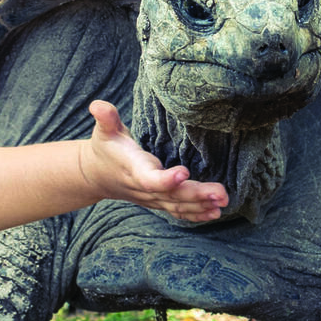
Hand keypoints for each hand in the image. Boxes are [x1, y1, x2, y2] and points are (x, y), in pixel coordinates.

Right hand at [79, 100, 227, 220]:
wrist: (97, 176)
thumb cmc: (105, 148)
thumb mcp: (104, 131)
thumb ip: (106, 118)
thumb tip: (98, 105)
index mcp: (133, 169)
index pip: (149, 179)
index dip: (165, 179)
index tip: (184, 173)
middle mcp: (144, 188)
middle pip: (172, 195)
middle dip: (197, 195)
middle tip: (221, 193)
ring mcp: (152, 198)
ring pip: (178, 205)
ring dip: (202, 205)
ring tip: (223, 202)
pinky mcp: (159, 202)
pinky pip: (178, 211)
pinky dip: (196, 214)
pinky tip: (215, 212)